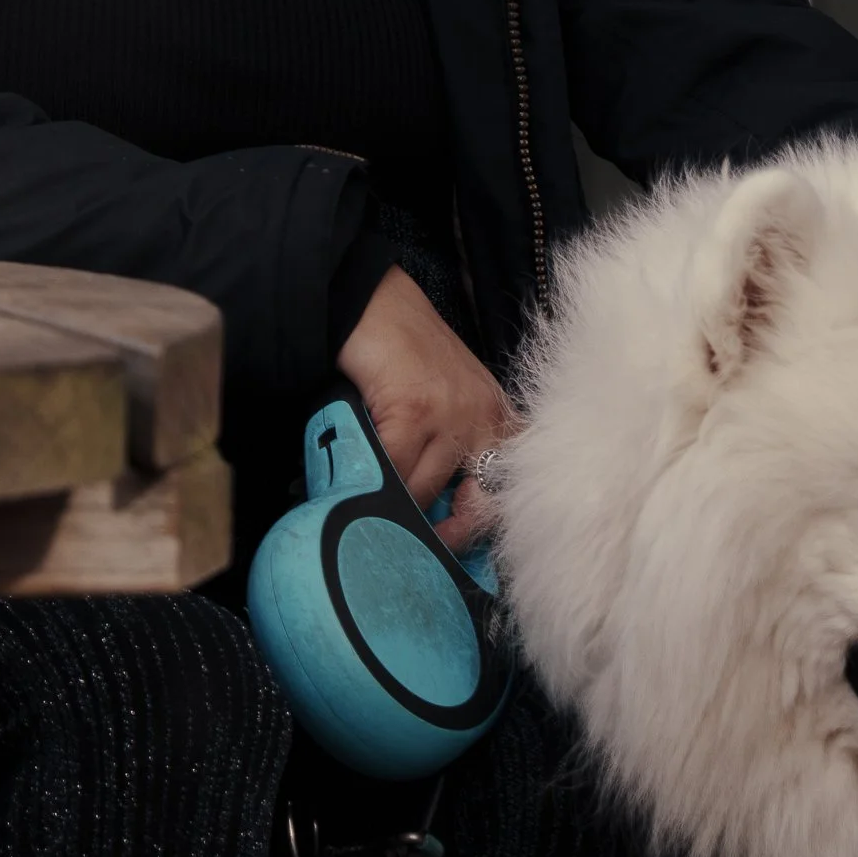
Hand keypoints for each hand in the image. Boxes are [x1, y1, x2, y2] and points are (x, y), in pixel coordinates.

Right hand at [335, 265, 517, 549]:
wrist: (372, 301)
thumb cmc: (403, 351)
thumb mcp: (445, 400)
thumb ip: (448, 450)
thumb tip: (433, 516)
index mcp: (496, 417)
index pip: (505, 493)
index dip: (479, 531)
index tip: (453, 555)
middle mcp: (485, 416)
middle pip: (473, 505)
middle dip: (439, 535)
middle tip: (404, 544)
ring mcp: (454, 413)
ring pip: (424, 493)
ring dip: (391, 505)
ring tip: (366, 508)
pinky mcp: (416, 409)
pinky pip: (393, 471)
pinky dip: (370, 483)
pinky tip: (352, 480)